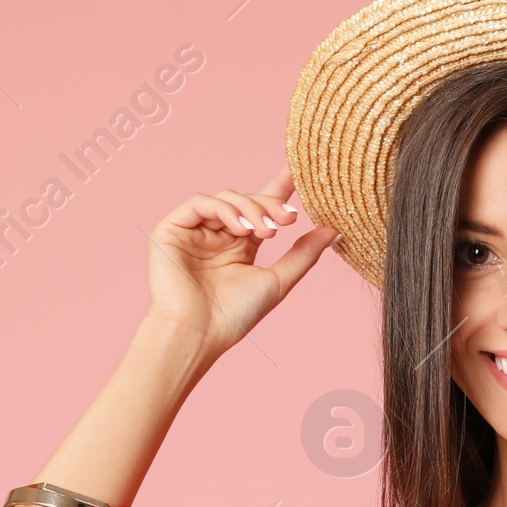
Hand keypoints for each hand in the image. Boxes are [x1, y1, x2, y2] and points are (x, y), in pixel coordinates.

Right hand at [144, 169, 336, 361]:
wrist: (198, 334)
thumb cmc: (235, 315)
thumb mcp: (278, 281)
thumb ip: (304, 254)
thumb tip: (334, 230)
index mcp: (241, 246)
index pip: (261, 209)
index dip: (280, 188)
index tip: (301, 172)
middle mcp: (217, 235)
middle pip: (247, 201)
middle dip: (270, 205)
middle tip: (288, 219)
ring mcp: (194, 231)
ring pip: (225, 198)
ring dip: (250, 208)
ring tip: (265, 231)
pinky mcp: (172, 229)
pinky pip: (200, 203)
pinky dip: (224, 209)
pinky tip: (240, 227)